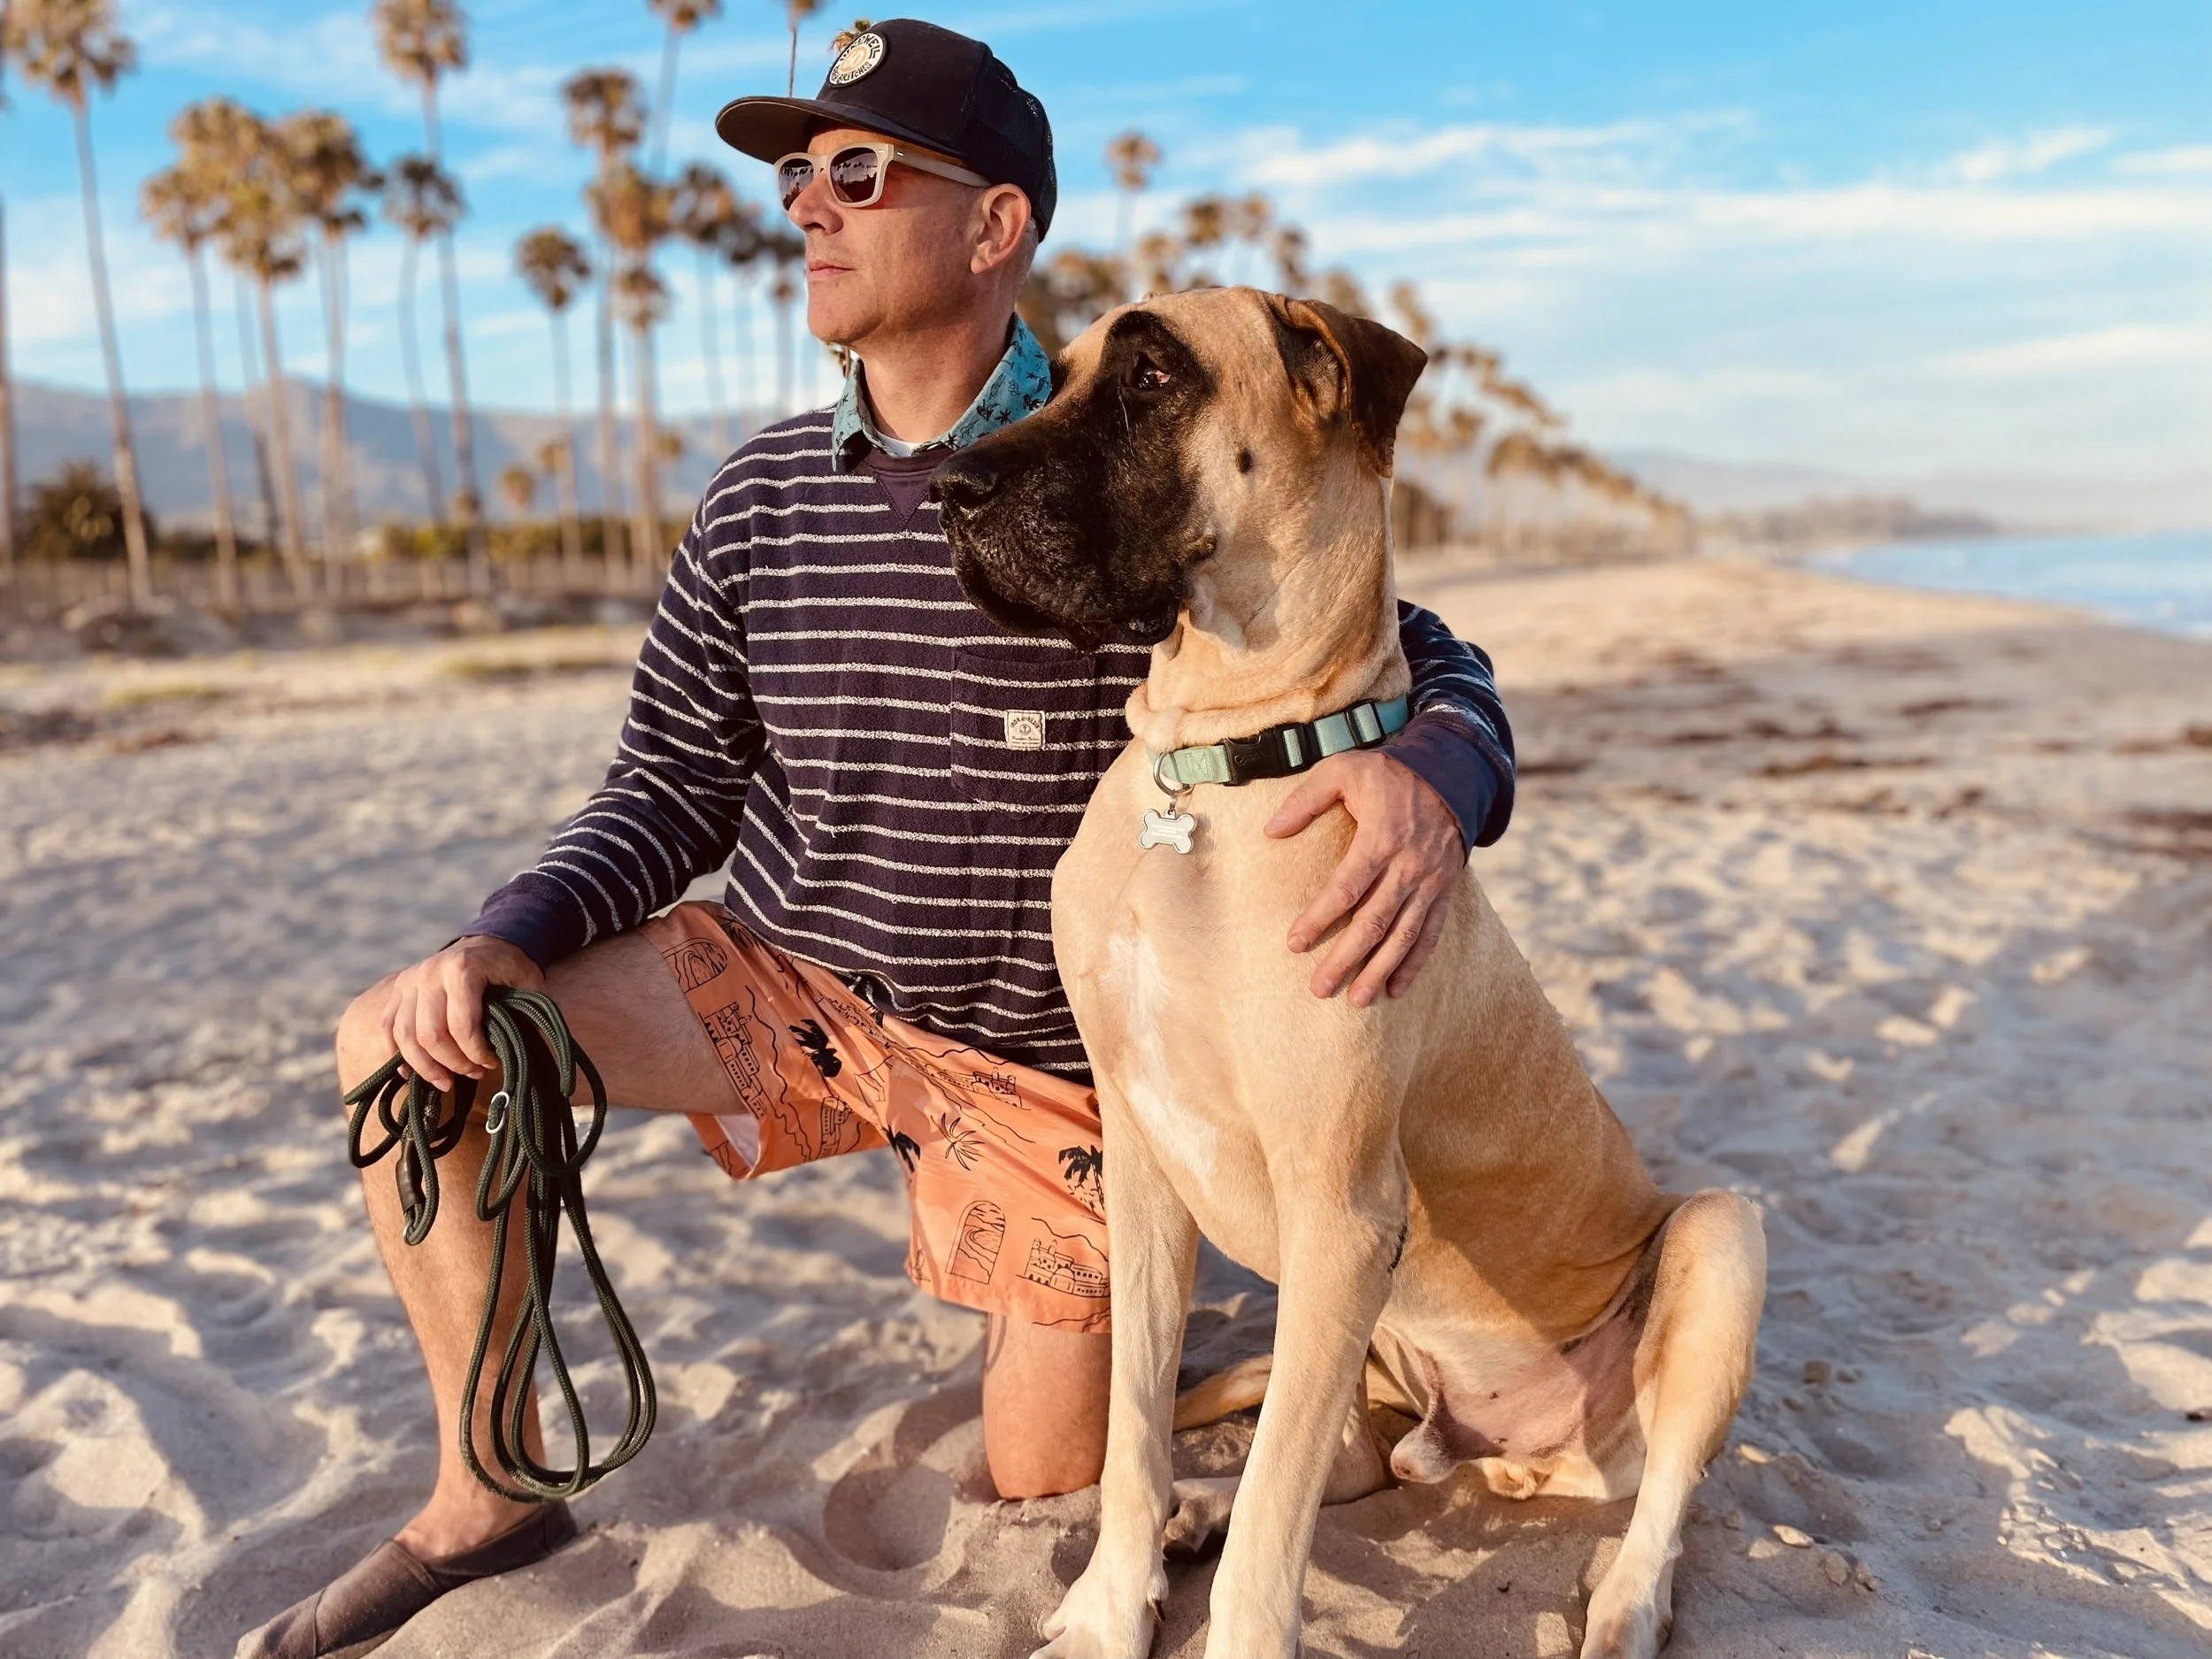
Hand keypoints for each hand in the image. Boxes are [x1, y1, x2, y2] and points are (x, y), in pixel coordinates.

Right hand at [375, 935, 547, 1089]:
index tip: (491, 1063)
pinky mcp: (398, 990)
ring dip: (425, 1067)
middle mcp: (429, 972)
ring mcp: (409, 980)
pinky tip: (411, 1073)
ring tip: (447, 1081)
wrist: (489, 942)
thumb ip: (526, 1015)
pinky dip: (397, 1054)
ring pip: (404, 1036)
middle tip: (473, 1073)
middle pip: (429, 1035)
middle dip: (452, 1063)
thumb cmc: (510, 968)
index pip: (461, 1026)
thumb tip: (522, 1055)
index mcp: (462, 968)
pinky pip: (388, 1028)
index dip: (476, 1053)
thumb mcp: (529, 985)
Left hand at [1266, 751, 1463, 1006]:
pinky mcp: (1444, 892)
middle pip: (1374, 921)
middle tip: (1319, 988)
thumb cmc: (1388, 773)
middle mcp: (1408, 867)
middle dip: (1346, 958)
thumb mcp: (1343, 770)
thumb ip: (1305, 799)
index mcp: (1381, 838)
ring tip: (1357, 1000)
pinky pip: (1430, 934)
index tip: (1295, 943)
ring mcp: (1430, 883)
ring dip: (1380, 970)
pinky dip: (1414, 964)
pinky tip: (1396, 989)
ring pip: (1403, 935)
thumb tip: (1271, 831)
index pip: (1347, 887)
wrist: (1451, 774)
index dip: (1320, 917)